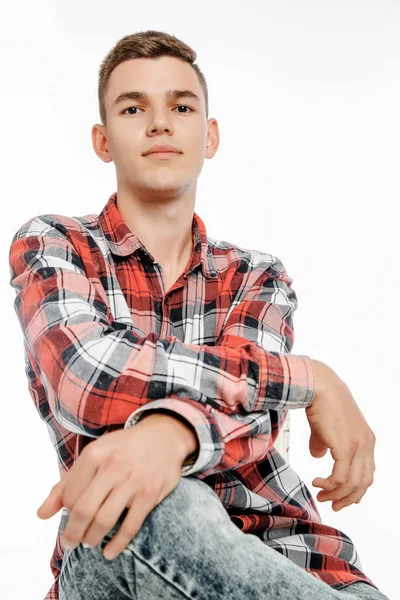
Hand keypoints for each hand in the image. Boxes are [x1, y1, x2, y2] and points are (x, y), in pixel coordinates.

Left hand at [36, 413, 195, 559]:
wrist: (163, 436)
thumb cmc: (123, 448)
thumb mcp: (94, 455)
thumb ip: (66, 484)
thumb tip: (41, 515)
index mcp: (95, 453)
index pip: (70, 494)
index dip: (66, 510)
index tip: (70, 514)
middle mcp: (113, 466)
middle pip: (84, 509)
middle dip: (73, 532)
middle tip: (70, 542)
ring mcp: (133, 480)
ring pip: (105, 520)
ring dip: (92, 538)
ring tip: (88, 542)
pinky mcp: (150, 494)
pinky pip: (130, 526)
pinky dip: (117, 544)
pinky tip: (109, 552)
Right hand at [307, 360, 375, 511]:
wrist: (320, 386)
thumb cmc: (322, 401)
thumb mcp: (326, 428)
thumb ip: (324, 443)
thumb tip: (317, 456)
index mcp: (366, 439)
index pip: (368, 472)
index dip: (357, 489)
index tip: (344, 498)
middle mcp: (366, 444)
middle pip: (363, 482)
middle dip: (347, 498)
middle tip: (332, 504)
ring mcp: (357, 446)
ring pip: (352, 483)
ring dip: (336, 494)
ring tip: (321, 494)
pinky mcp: (345, 446)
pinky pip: (340, 476)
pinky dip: (330, 484)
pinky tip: (318, 482)